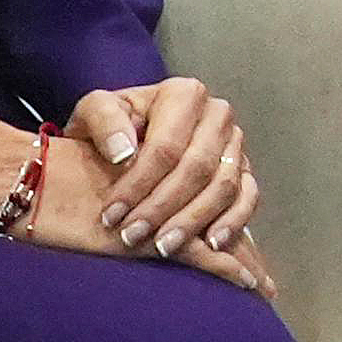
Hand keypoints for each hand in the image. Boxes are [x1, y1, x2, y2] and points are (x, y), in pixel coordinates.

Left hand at [21, 126, 277, 298]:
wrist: (128, 142)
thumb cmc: (110, 129)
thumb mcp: (93, 111)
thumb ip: (102, 121)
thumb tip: (123, 152)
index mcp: (184, 94)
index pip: (166, 146)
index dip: (138, 184)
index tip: (110, 215)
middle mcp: (217, 113)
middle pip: (197, 167)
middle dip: (162, 207)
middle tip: (131, 236)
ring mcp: (235, 143)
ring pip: (223, 185)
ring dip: (192, 221)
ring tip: (162, 247)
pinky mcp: (244, 170)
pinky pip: (248, 197)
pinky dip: (233, 222)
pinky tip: (210, 244)